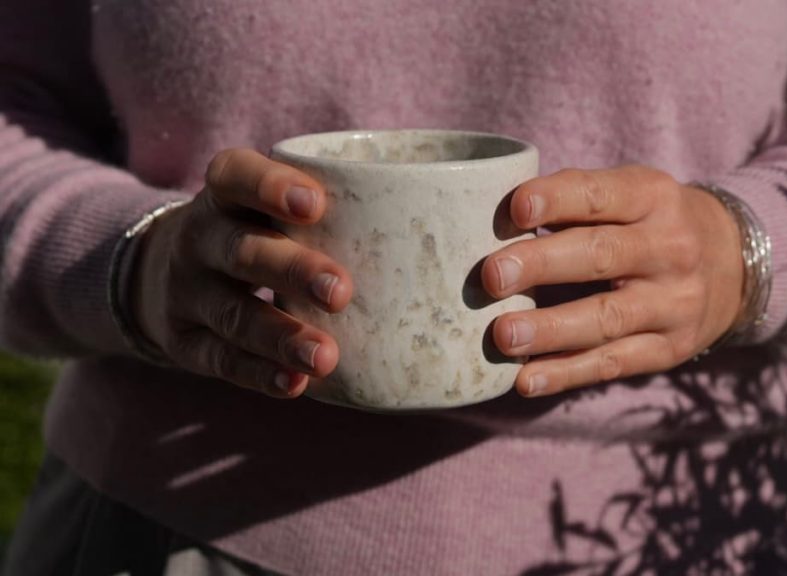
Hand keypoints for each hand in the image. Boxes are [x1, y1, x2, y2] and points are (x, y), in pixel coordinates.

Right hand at [131, 149, 351, 397]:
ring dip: (280, 335)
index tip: (315, 204)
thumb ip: (334, 205)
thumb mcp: (267, 206)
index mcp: (224, 195)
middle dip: (291, 268)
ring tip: (325, 357)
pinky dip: (259, 374)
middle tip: (342, 291)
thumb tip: (454, 215)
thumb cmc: (256, 232)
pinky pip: (221, 360)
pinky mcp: (183, 342)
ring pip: (232, 313)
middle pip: (240, 249)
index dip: (269, 185)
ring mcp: (185, 293)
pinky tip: (296, 385)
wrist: (160, 277)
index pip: (234, 176)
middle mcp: (198, 238)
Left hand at [483, 166, 743, 396]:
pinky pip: (613, 363)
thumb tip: (496, 221)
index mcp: (653, 197)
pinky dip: (567, 374)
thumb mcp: (632, 194)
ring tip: (504, 336)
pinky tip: (527, 380)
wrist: (734, 264)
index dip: (558, 199)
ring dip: (550, 330)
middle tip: (492, 276)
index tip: (515, 209)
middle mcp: (670, 248)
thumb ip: (575, 201)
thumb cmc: (652, 223)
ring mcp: (674, 303)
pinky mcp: (669, 349)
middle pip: (601, 255)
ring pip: (607, 318)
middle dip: (543, 265)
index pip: (602, 195)